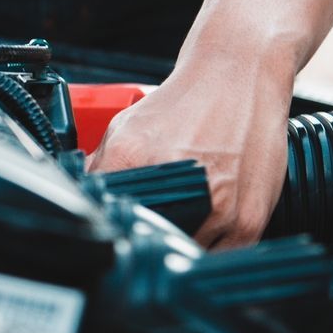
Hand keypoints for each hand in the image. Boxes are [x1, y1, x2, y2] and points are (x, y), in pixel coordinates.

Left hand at [88, 48, 289, 248]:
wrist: (239, 74)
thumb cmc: (186, 100)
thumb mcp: (128, 125)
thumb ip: (102, 164)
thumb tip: (82, 194)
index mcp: (135, 159)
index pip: (106, 213)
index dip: (107, 223)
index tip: (113, 224)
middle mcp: (179, 184)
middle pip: (147, 240)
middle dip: (144, 236)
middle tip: (150, 222)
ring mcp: (218, 207)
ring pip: (184, 254)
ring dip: (178, 247)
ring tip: (182, 220)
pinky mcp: (249, 219)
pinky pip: (222, 258)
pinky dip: (210, 251)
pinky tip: (207, 228)